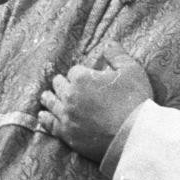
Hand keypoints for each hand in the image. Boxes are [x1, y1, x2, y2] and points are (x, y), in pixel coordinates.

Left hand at [37, 42, 154, 162]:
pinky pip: (50, 124)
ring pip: (51, 102)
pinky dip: (46, 118)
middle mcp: (69, 95)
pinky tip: (43, 115)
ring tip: (46, 96)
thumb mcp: (132, 71)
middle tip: (62, 84)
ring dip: (49, 97)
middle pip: (59, 85)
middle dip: (62, 84)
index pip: (74, 71)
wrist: (135, 136)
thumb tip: (109, 43)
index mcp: (81, 78)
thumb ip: (117, 55)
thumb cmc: (135, 101)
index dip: (81, 74)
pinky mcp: (67, 134)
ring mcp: (66, 116)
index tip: (87, 79)